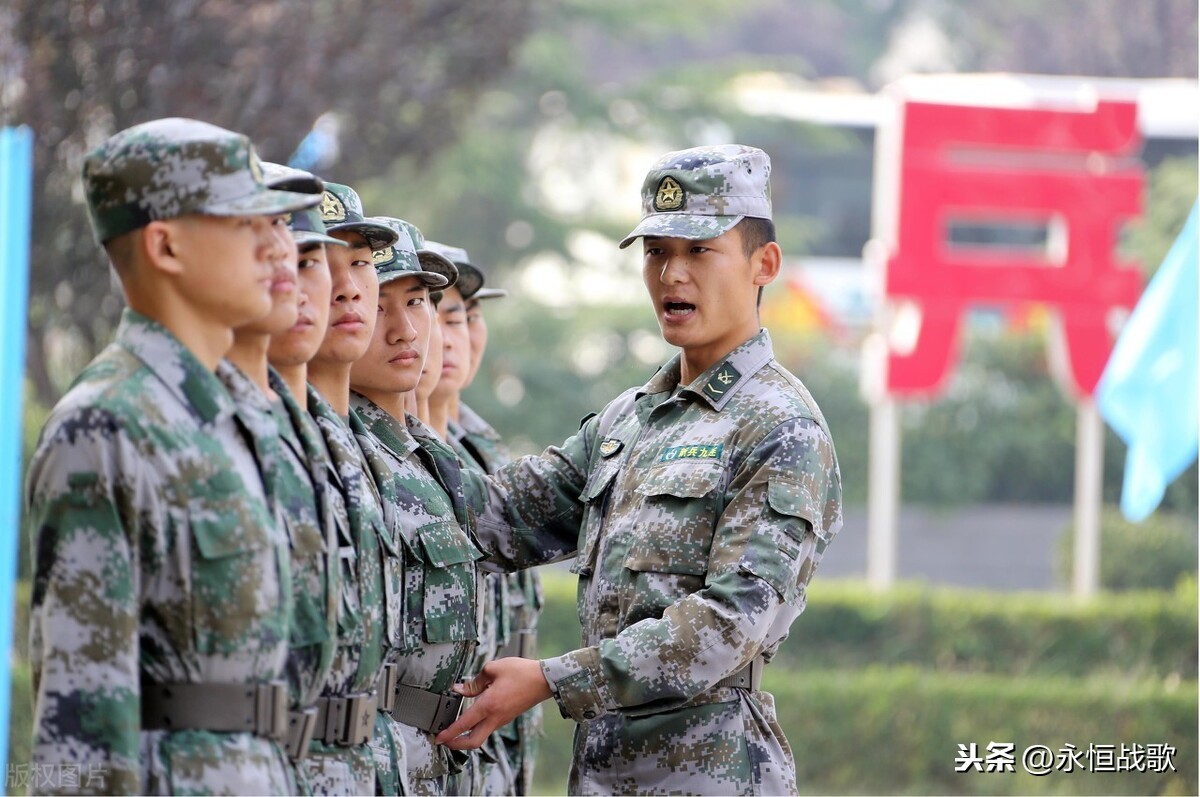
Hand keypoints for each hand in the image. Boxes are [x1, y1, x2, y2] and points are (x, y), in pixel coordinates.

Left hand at [435, 657, 551, 749]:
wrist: (544, 680)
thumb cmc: (521, 672)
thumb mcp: (494, 669)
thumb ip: (474, 681)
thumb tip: (459, 689)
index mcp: (489, 705)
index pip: (463, 725)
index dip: (449, 734)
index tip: (437, 738)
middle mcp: (495, 717)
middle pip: (473, 742)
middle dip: (456, 745)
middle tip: (444, 740)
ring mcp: (502, 720)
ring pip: (481, 735)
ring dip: (466, 736)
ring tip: (454, 729)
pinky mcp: (507, 717)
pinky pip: (488, 727)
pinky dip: (477, 728)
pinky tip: (472, 718)